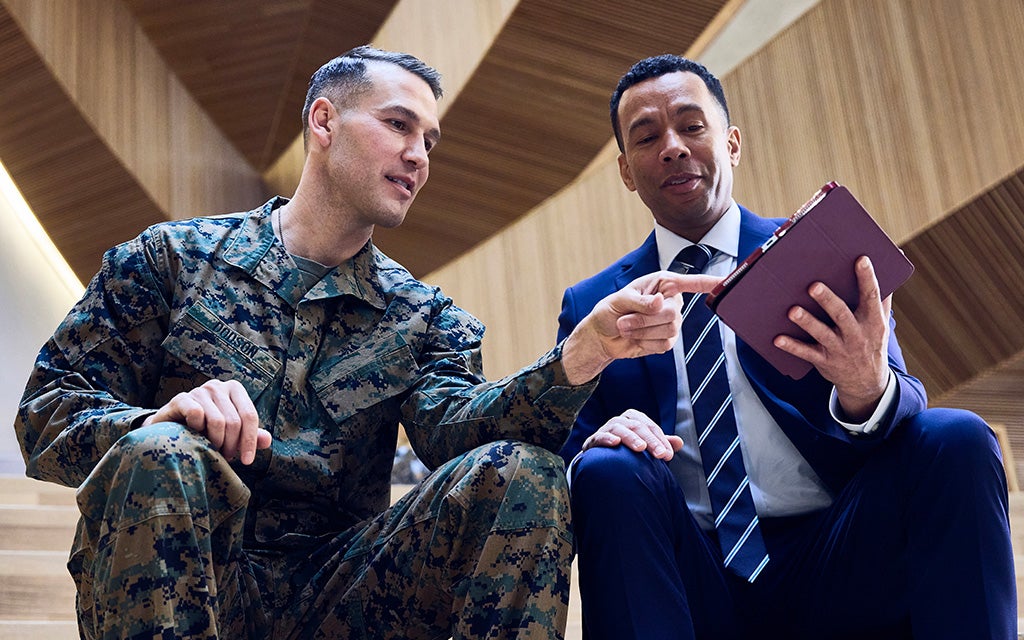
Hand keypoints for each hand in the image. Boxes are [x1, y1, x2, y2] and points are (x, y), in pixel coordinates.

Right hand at [142, 379, 271, 464]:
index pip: (250, 416)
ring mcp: (199, 391)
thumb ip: (250, 436)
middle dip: (231, 445)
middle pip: (234, 422)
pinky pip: (196, 414)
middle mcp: (217, 386)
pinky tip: (193, 435)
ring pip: (217, 421)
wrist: (170, 430)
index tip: (247, 462)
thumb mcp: (231, 435)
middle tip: (225, 457)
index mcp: (235, 389)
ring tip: (211, 449)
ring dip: (215, 442)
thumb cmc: (206, 431)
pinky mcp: (181, 398)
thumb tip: (267, 440)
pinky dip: (197, 430)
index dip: (250, 441)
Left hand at [562, 270, 720, 384]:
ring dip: (641, 331)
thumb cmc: (609, 310)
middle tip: (624, 321)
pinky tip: (635, 337)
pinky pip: (664, 344)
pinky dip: (645, 342)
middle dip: (645, 320)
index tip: (725, 283)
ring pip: (669, 330)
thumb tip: (660, 302)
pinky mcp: (667, 340)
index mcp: (663, 283)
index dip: (709, 283)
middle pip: (673, 313)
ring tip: (626, 327)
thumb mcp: (620, 299)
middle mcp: (671, 301)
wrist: (602, 335)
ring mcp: (671, 322)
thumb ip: (641, 301)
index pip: (691, 283)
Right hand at [582, 409, 682, 460]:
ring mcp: (606, 429)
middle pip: (637, 426)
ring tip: (641, 448)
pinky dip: (607, 438)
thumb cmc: (626, 451)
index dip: (660, 440)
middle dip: (651, 440)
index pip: (650, 426)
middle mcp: (620, 421)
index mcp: (633, 419)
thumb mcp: (646, 446)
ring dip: (631, 437)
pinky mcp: (593, 441)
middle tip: (661, 455)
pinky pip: (599, 436)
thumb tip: (679, 442)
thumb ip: (660, 443)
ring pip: (620, 428)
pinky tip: (615, 443)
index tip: (668, 455)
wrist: (600, 461)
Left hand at [773, 256, 889, 419]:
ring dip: (807, 322)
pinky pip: (805, 353)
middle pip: (841, 314)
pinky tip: (776, 338)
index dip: (867, 278)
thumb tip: (894, 264)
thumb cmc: (871, 342)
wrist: (867, 382)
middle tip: (813, 286)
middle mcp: (856, 335)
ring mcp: (839, 349)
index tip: (860, 259)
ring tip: (792, 310)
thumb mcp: (882, 322)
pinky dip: (791, 346)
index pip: (871, 296)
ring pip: (822, 334)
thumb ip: (883, 297)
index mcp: (872, 321)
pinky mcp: (824, 361)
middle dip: (828, 300)